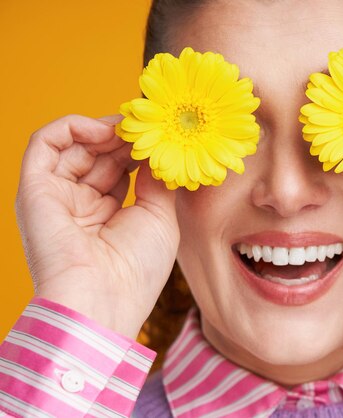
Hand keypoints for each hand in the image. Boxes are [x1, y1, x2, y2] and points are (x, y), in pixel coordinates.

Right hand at [15, 115, 179, 338]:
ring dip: (103, 131)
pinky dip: (70, 127)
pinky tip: (101, 129)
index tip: (160, 136)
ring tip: (130, 129)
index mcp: (108, 215)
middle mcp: (80, 204)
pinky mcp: (34, 189)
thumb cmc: (137, 268)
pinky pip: (43, 144)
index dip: (138, 149)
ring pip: (74, 146)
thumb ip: (156, 180)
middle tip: (147, 126)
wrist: (102, 300)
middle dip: (125, 138)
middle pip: (99, 155)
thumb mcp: (159, 217)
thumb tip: (157, 152)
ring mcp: (56, 196)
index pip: (119, 169)